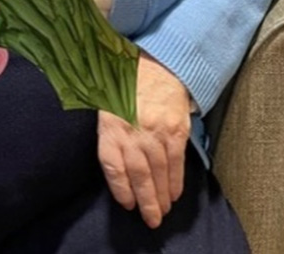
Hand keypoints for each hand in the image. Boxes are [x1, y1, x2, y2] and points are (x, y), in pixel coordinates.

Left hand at [97, 52, 190, 228]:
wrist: (157, 64)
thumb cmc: (126, 86)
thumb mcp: (106, 105)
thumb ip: (110, 135)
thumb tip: (117, 170)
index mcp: (111, 124)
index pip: (112, 165)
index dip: (119, 189)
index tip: (127, 204)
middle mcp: (133, 130)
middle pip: (138, 175)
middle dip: (145, 202)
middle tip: (150, 220)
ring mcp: (156, 131)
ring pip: (159, 173)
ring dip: (161, 197)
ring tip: (162, 212)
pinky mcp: (176, 130)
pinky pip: (176, 162)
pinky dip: (176, 182)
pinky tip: (174, 194)